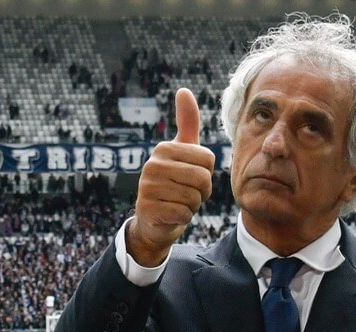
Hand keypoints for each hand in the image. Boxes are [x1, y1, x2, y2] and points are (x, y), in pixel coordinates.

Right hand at [127, 88, 215, 265]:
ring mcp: (147, 187)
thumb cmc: (174, 181)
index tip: (191, 177)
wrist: (154, 218)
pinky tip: (171, 214)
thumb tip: (183, 89)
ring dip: (192, 205)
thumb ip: (187, 123)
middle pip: (202, 179)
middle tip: (187, 193)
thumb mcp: (182, 151)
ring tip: (177, 202)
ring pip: (194, 198)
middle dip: (202, 192)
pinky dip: (183, 218)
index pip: (208, 160)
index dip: (207, 174)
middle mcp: (152, 164)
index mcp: (164, 148)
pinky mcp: (148, 209)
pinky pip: (184, 214)